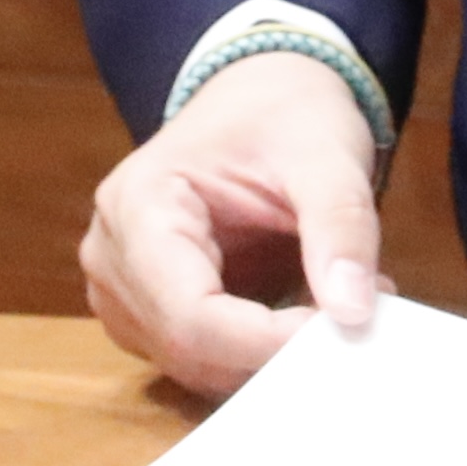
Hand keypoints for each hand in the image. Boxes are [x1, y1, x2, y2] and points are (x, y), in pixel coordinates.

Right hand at [78, 51, 386, 396]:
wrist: (261, 98)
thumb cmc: (285, 115)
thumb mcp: (327, 155)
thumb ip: (341, 227)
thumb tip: (353, 311)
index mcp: (138, 205)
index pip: (191, 314)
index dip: (267, 342)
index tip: (344, 331)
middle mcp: (112, 256)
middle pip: (189, 350)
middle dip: (276, 350)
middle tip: (354, 318)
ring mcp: (123, 290)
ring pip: (196, 368)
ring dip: (270, 355)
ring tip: (333, 305)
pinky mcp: (147, 314)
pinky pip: (202, 362)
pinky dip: (258, 353)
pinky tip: (302, 313)